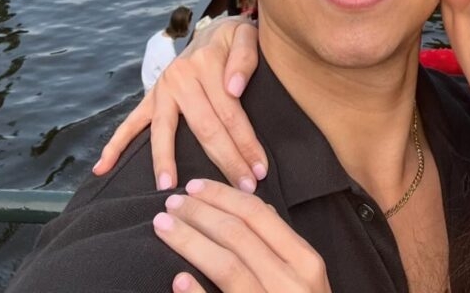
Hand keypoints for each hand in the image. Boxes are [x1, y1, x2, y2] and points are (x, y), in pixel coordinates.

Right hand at [93, 17, 265, 189]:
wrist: (215, 27)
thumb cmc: (235, 39)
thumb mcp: (247, 36)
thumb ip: (245, 58)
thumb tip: (234, 88)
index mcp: (207, 62)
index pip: (229, 112)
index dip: (245, 144)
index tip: (259, 171)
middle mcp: (181, 76)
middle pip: (204, 127)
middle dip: (224, 160)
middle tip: (242, 189)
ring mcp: (162, 88)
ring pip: (164, 132)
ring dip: (166, 162)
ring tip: (170, 188)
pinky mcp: (150, 97)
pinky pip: (130, 123)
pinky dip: (115, 145)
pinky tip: (102, 169)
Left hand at [153, 179, 331, 292]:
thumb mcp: (304, 280)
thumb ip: (282, 246)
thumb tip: (255, 205)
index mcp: (305, 262)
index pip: (258, 214)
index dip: (223, 196)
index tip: (194, 187)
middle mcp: (292, 283)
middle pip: (238, 234)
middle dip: (200, 213)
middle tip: (171, 203)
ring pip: (227, 265)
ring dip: (190, 241)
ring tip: (164, 228)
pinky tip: (178, 280)